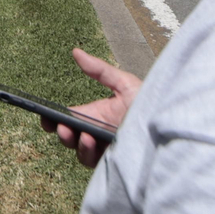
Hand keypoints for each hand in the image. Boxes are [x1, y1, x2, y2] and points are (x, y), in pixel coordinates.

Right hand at [39, 48, 141, 167]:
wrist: (170, 121)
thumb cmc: (150, 103)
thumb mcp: (124, 83)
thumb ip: (99, 70)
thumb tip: (76, 52)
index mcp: (95, 114)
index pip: (69, 120)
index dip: (53, 120)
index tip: (44, 116)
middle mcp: (97, 133)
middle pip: (70, 137)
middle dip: (62, 132)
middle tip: (61, 127)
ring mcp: (105, 149)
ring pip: (80, 152)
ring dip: (76, 143)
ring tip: (81, 134)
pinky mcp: (114, 161)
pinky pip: (94, 162)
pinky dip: (89, 152)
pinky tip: (92, 141)